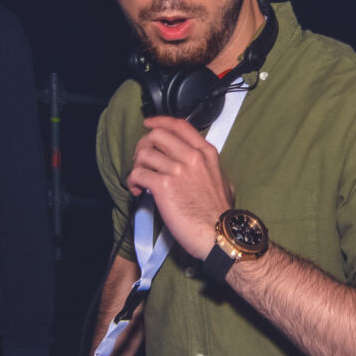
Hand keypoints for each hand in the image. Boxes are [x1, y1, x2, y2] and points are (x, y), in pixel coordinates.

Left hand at [125, 115, 231, 259]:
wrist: (219, 233)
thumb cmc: (220, 213)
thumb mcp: (222, 180)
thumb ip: (208, 167)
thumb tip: (198, 166)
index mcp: (205, 153)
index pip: (179, 125)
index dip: (160, 121)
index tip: (149, 124)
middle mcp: (191, 156)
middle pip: (157, 135)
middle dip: (143, 146)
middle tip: (142, 160)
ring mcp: (177, 170)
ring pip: (144, 153)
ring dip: (136, 165)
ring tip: (140, 180)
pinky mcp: (163, 186)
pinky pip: (138, 173)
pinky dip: (133, 181)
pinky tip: (138, 191)